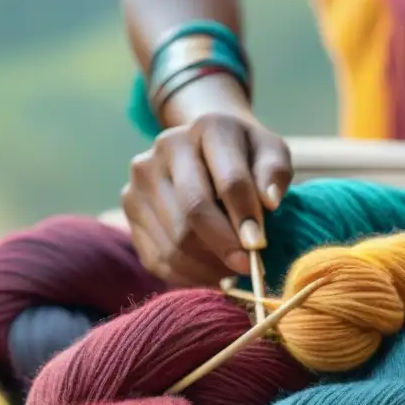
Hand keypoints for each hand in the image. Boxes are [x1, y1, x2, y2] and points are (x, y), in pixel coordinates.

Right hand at [122, 112, 291, 286]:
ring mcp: (142, 178)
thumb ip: (275, 173)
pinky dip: (188, 275)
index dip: (245, 218)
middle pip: (194, 211)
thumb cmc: (247, 157)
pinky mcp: (130, 208)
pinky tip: (210, 274)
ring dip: (208, 266)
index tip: (259, 247)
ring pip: (174, 240)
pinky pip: (158, 257)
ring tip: (232, 273)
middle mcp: (167, 147)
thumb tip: (269, 201)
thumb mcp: (271, 154)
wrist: (205, 148)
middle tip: (247, 268)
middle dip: (223, 246)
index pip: (229, 180)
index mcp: (209, 128)